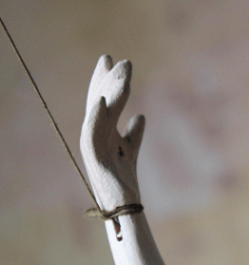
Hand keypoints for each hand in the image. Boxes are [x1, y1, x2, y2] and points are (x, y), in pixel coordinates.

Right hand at [80, 55, 144, 211]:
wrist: (125, 207)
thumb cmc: (124, 181)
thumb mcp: (131, 151)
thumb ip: (133, 134)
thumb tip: (140, 115)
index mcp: (104, 132)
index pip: (105, 101)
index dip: (109, 81)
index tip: (116, 60)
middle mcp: (96, 136)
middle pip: (99, 102)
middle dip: (106, 79)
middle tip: (114, 57)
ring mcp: (94, 148)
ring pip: (100, 114)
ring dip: (109, 92)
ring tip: (120, 73)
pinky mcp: (96, 161)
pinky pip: (93, 136)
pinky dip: (96, 118)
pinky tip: (102, 102)